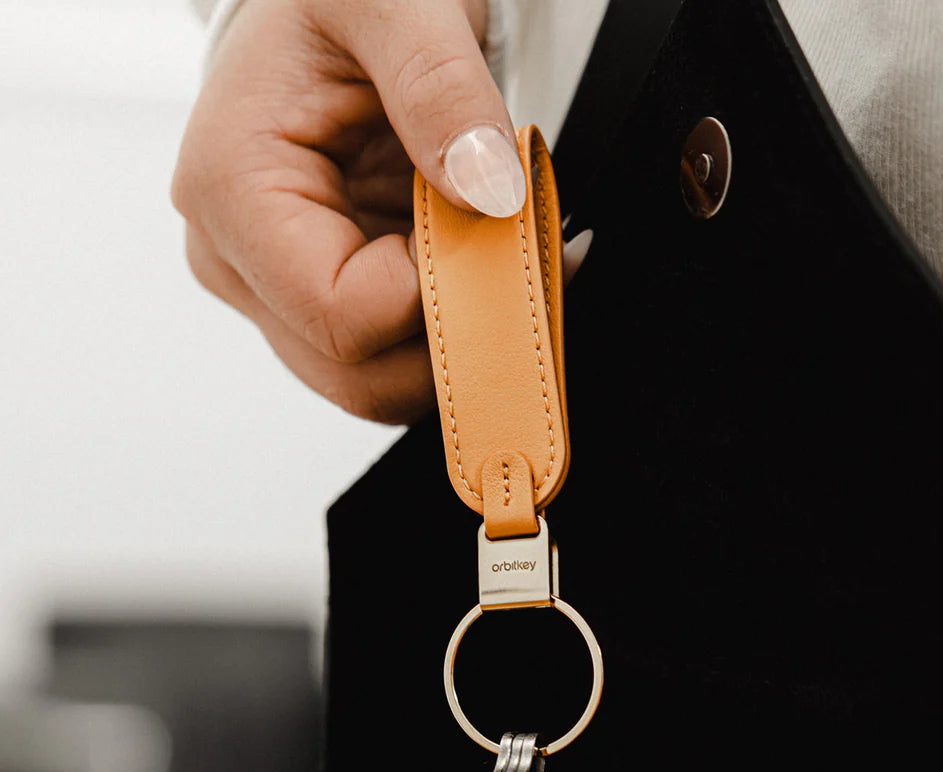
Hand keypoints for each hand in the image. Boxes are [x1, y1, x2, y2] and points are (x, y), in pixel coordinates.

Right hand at [171, 0, 524, 423]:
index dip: (439, 299)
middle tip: (529, 266)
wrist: (321, 4)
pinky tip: (484, 272)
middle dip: (458, 338)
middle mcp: (238, 261)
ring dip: (461, 341)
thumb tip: (487, 192)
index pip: (341, 317)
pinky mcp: (316, 300)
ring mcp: (276, 290)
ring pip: (377, 382)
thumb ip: (439, 86)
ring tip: (511, 262)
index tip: (501, 238)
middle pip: (356, 375)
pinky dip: (451, 332)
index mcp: (232, 192)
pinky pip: (391, 356)